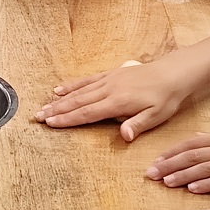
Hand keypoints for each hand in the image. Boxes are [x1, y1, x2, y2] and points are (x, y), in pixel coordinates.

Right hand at [36, 53, 192, 140]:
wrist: (172, 73)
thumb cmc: (166, 98)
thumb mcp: (157, 116)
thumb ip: (137, 125)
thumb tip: (124, 136)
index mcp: (118, 102)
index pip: (87, 113)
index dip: (68, 119)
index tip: (51, 124)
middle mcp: (108, 89)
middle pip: (77, 102)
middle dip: (56, 110)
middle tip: (37, 116)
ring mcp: (107, 80)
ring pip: (78, 91)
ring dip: (59, 100)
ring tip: (43, 106)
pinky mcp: (109, 74)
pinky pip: (86, 80)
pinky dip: (71, 85)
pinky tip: (60, 89)